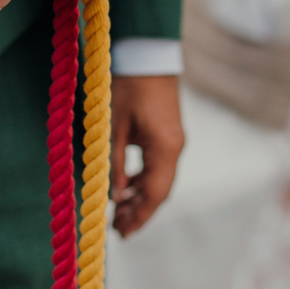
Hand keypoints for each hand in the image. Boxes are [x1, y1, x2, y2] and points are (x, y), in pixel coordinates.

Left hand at [110, 74, 183, 236]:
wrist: (148, 54)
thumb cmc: (129, 87)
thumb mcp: (115, 127)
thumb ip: (115, 163)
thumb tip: (114, 196)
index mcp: (165, 149)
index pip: (155, 194)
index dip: (139, 217)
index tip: (122, 234)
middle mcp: (175, 148)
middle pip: (160, 191)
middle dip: (140, 211)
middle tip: (117, 228)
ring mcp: (175, 141)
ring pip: (160, 180)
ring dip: (141, 197)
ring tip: (119, 211)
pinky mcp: (169, 134)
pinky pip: (158, 166)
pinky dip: (143, 180)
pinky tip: (127, 185)